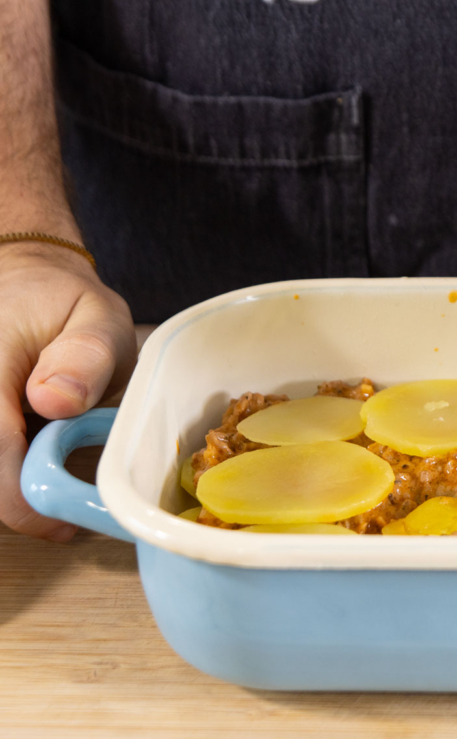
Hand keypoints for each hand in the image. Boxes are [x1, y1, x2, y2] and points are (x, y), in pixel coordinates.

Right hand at [0, 242, 135, 540]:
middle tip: (65, 510)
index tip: (60, 524)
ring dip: (11, 486)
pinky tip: (32, 462)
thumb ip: (86, 355)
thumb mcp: (96, 316)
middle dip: (17, 500)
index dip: (22, 499)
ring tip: (52, 477)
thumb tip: (56, 400)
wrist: (23, 284)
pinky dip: (8, 471)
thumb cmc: (63, 303)